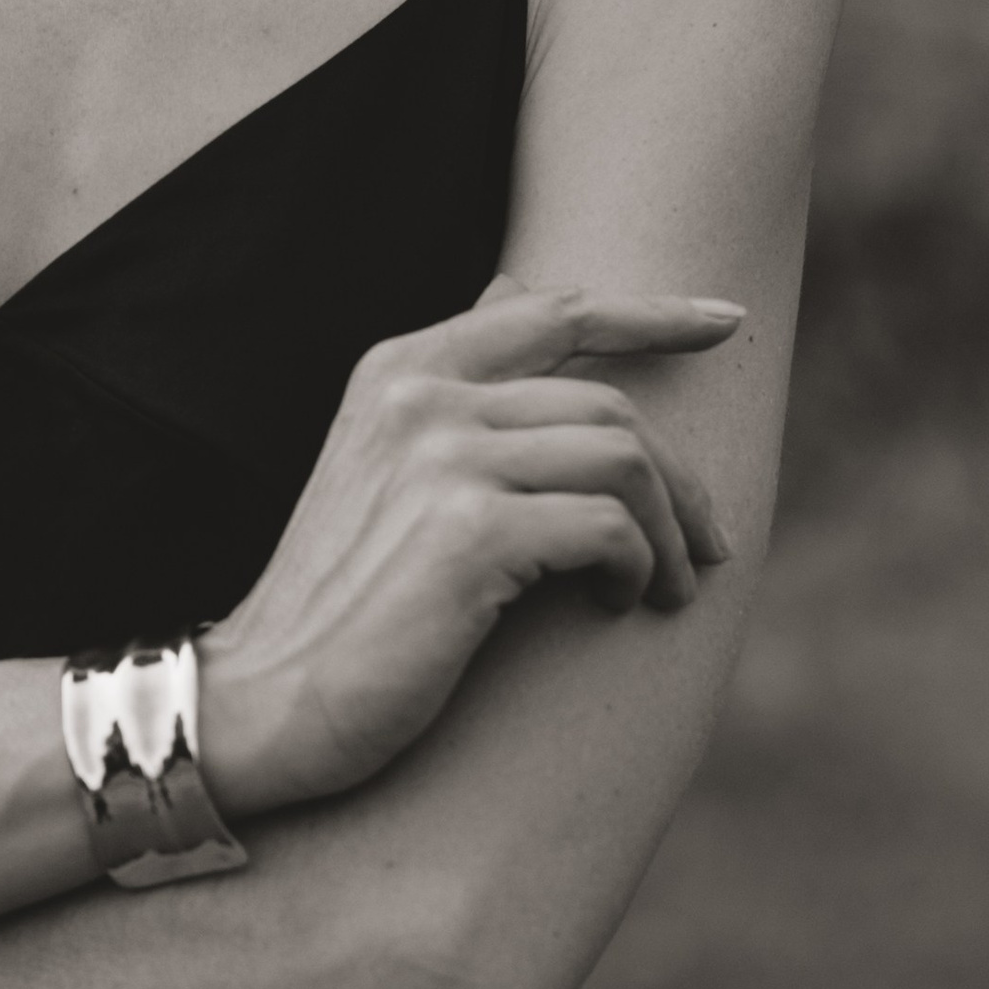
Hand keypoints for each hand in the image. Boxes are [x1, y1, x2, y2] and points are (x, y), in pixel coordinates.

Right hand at [201, 277, 740, 809]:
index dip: (651, 314)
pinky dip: (637, 568)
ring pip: (624, 460)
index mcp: (399, 370)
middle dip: (678, 477)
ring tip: (669, 586)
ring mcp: (443, 460)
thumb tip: (514, 289)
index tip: (723, 322)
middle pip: (609, 404)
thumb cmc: (339, 597)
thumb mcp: (382, 463)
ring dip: (669, 530)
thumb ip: (450, 384)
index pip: (551, 311)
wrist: (264, 699)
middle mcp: (420, 398)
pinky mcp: (470, 535)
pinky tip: (621, 604)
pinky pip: (609, 527)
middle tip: (707, 543)